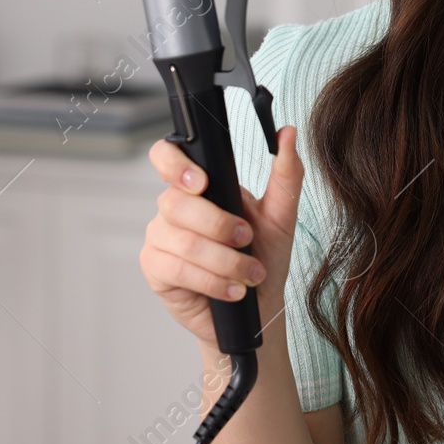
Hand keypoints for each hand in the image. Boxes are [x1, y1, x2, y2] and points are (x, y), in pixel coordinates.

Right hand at [140, 126, 305, 348]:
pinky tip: (232, 290)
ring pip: (182, 240)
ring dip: (224, 261)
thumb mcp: (281, 216)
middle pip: (176, 202)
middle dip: (219, 225)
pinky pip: (178, 269)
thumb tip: (288, 133)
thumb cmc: (264, 259)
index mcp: (198, 187)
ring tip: (249, 274)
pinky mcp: (155, 269)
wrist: (257, 309)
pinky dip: (213, 281)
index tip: (200, 183)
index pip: (167, 157)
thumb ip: (285, 175)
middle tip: (246, 239)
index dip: (174, 165)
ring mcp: (160, 238)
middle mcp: (173, 208)